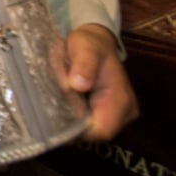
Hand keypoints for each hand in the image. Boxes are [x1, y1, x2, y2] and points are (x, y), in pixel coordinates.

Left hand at [66, 23, 138, 140]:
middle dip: (73, 126)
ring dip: (73, 121)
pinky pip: (91, 123)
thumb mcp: (85, 47)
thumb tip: (79, 84)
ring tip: (56, 105)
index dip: (77, 130)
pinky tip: (64, 105)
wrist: (96, 41)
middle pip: (95, 133)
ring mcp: (119, 115)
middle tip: (50, 111)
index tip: (55, 121)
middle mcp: (124, 112)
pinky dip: (76, 117)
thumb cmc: (90, 44)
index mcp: (120, 100)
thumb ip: (84, 64)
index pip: (101, 131)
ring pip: (92, 130)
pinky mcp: (109, 113)